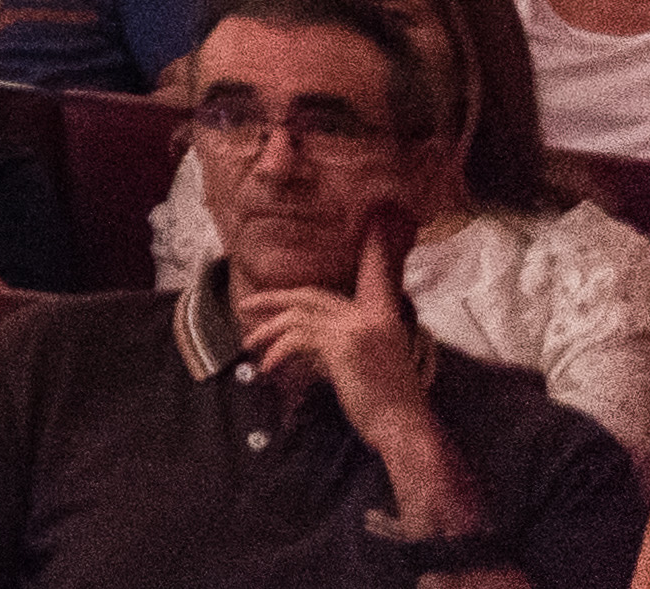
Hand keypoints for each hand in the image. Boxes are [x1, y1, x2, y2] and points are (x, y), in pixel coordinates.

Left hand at [232, 225, 442, 452]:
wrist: (404, 427)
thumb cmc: (389, 401)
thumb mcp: (372, 361)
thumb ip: (343, 341)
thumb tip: (309, 341)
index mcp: (383, 314)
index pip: (372, 271)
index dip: (370, 248)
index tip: (377, 221)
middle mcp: (371, 314)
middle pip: (312, 294)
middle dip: (274, 299)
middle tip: (245, 305)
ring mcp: (356, 327)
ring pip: (298, 315)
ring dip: (268, 330)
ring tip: (250, 343)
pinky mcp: (342, 345)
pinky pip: (298, 338)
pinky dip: (278, 351)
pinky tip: (269, 366)